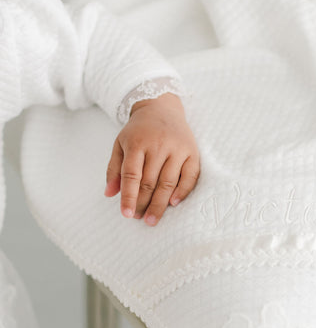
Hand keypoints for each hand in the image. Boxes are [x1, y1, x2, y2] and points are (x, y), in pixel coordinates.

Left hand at [104, 92, 199, 225]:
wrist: (162, 108)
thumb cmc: (139, 131)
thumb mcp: (120, 144)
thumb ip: (114, 168)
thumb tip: (110, 194)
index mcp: (137, 143)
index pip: (132, 175)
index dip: (129, 196)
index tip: (126, 213)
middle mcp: (158, 145)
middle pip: (150, 181)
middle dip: (144, 203)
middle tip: (139, 218)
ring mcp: (177, 149)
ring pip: (168, 182)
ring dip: (160, 203)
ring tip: (153, 219)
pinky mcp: (192, 152)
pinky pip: (190, 176)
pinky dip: (183, 191)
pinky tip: (173, 203)